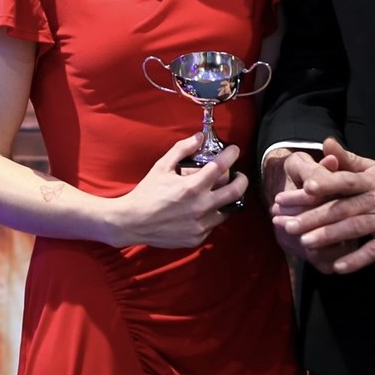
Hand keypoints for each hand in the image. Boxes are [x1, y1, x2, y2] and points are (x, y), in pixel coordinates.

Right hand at [105, 133, 247, 248]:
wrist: (132, 222)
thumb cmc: (147, 193)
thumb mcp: (162, 166)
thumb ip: (182, 149)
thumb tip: (199, 137)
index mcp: (192, 187)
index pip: (221, 166)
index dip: (231, 154)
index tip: (234, 150)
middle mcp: (200, 207)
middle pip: (235, 192)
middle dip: (242, 179)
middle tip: (238, 174)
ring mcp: (200, 225)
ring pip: (227, 210)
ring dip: (227, 199)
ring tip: (221, 192)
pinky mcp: (197, 238)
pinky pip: (213, 224)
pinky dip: (212, 214)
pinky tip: (204, 208)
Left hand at [274, 137, 374, 273]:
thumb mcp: (373, 169)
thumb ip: (347, 159)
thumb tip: (325, 142)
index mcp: (370, 180)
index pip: (345, 181)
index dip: (326, 183)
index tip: (305, 187)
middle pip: (342, 208)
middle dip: (314, 217)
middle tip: (288, 224)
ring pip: (354, 228)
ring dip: (329, 236)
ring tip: (305, 243)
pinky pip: (373, 251)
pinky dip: (356, 259)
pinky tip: (337, 267)